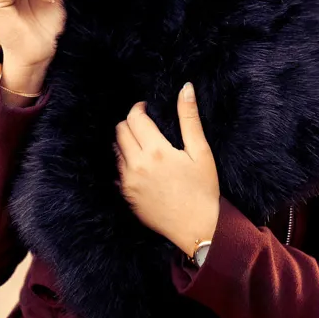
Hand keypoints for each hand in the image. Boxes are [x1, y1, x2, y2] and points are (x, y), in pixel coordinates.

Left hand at [114, 82, 219, 254]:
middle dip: (130, 122)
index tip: (148, 109)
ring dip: (125, 141)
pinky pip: (116, 170)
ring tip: (143, 144)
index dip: (139, 108)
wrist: (197, 229)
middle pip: (120, 131)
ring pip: (115, 149)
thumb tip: (186, 88)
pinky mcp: (125, 196)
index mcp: (156, 151)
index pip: (134, 118)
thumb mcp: (201, 152)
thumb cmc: (203, 190)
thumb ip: (190, 118)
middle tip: (145, 125)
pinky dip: (124, 162)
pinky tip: (140, 165)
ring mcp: (128, 182)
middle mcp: (137, 165)